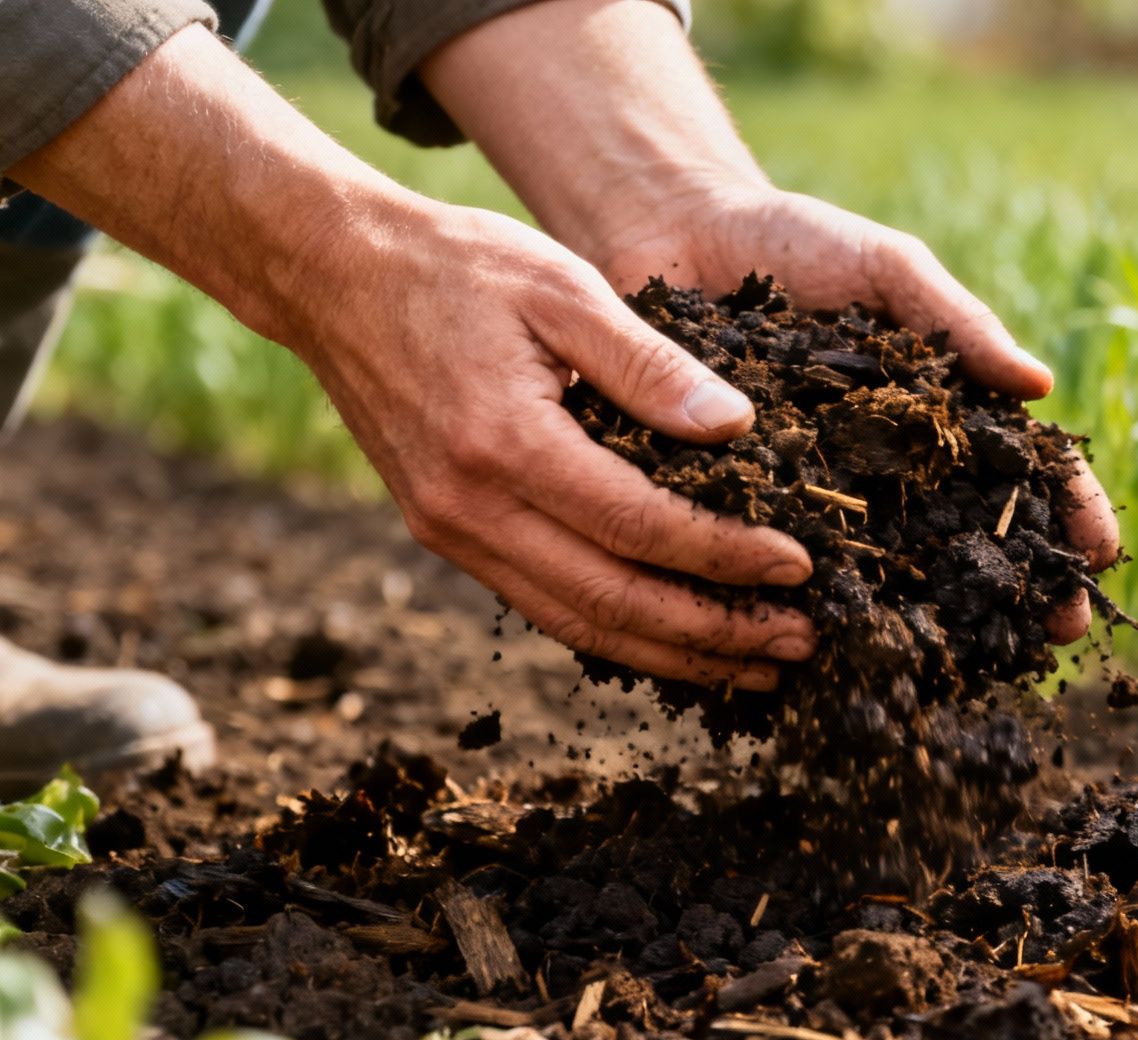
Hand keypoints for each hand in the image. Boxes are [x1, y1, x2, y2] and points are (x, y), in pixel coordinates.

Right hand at [293, 202, 817, 689]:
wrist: (330, 274)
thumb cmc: (457, 264)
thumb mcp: (563, 287)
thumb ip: (650, 363)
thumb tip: (737, 427)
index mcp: (506, 443)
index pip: (641, 527)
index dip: (725, 557)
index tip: (797, 567)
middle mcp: (470, 507)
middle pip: (614, 601)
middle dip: (715, 633)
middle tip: (799, 645)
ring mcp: (449, 531)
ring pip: (578, 623)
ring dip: (672, 654)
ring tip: (754, 667)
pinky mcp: (444, 534)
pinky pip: (542, 605)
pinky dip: (614, 634)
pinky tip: (675, 641)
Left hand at [590, 186, 1122, 643]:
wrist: (670, 235)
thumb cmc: (790, 241)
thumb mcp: (886, 267)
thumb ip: (957, 321)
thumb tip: (1040, 387)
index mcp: (936, 409)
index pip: (1022, 467)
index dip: (1069, 511)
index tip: (1099, 553)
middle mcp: (890, 465)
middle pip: (974, 537)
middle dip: (1024, 586)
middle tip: (1057, 630)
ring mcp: (825, 494)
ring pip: (892, 571)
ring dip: (939, 620)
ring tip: (974, 658)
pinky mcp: (750, 510)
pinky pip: (791, 568)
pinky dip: (823, 613)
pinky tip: (849, 654)